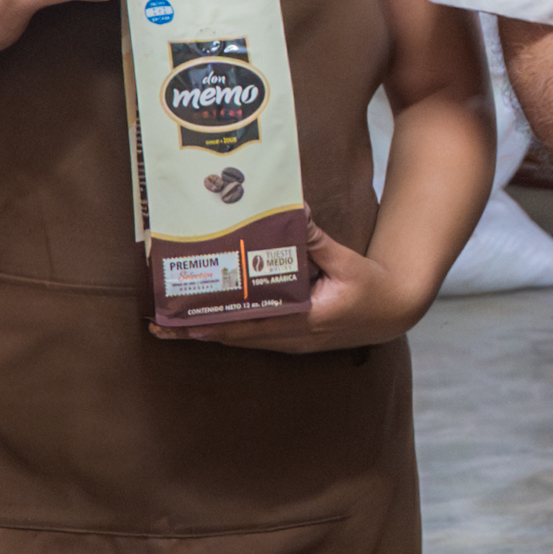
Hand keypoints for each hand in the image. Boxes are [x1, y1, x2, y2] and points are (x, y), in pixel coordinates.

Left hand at [160, 206, 428, 351]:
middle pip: (236, 337)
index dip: (215, 324)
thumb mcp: (347, 260)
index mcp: (306, 319)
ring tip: (172, 328)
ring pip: (242, 341)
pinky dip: (228, 332)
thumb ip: (316, 240)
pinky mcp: (294, 339)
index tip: (183, 321)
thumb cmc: (371, 286)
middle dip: (196, 333)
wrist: (394, 312)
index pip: (251, 324)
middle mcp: (294, 337)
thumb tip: (295, 211)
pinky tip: (208, 324)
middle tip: (158, 327)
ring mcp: (293, 343)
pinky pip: (254, 338)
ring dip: (207, 334)